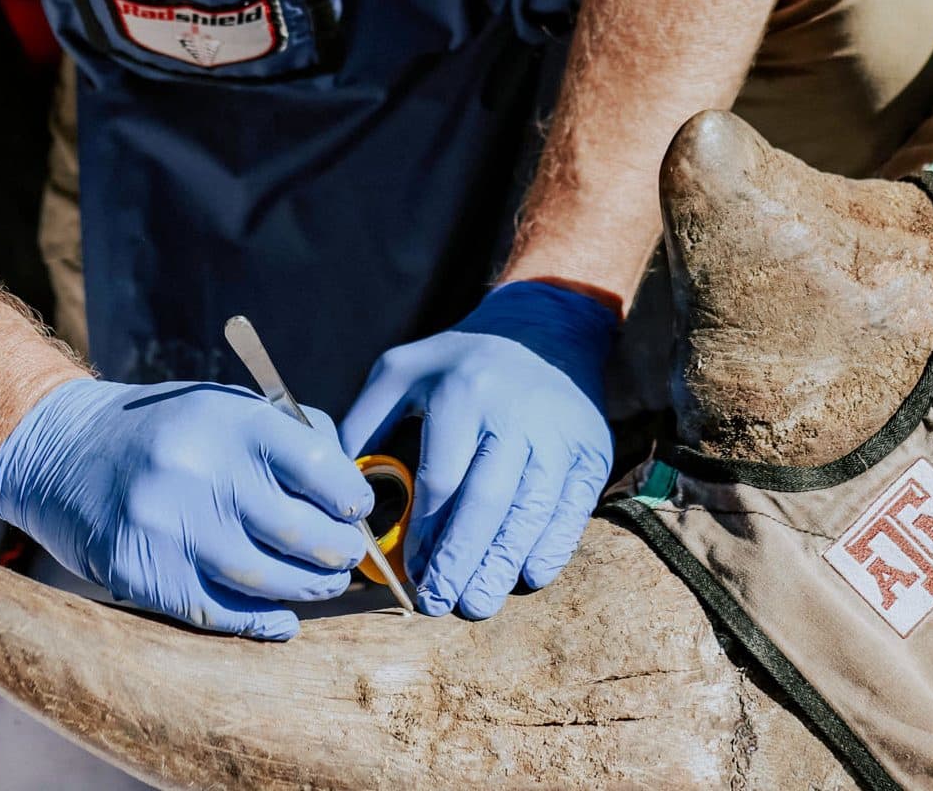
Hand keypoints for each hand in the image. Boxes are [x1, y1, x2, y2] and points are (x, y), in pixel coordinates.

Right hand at [0, 378, 373, 636]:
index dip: (349, 497)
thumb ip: (289, 439)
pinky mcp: (139, 570)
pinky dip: (258, 621)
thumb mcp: (226, 408)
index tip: (356, 512)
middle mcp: (200, 469)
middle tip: (349, 557)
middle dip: (337, 552)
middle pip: (297, 530)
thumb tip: (348, 490)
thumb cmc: (166, 430)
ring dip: (306, 589)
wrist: (64, 451)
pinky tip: (282, 619)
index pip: (318, 464)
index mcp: (230, 420)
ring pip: (263, 578)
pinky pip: (216, 610)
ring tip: (325, 584)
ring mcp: (167, 524)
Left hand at [341, 281, 615, 619]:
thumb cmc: (461, 361)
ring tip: (477, 603)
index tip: (411, 574)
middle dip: (461, 561)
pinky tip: (526, 576)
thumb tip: (340, 486)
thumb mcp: (403, 370)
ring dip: (502, 565)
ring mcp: (559, 434)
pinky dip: (550, 548)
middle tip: (440, 604)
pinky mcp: (591, 452)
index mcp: (463, 394)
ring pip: (531, 512)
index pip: (442, 478)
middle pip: (487, 502)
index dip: (425, 534)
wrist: (548, 327)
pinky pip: (571, 511)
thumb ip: (365, 421)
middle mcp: (514, 414)